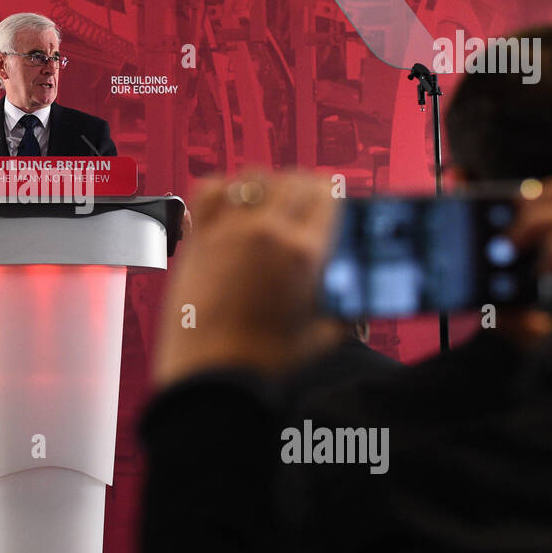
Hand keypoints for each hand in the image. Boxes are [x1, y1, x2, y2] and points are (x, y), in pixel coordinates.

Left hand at [154, 172, 341, 387]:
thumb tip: (353, 286)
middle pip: (293, 180)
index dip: (329, 193)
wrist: (212, 374)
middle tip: (302, 202)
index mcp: (305, 253)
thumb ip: (343, 304)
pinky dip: (222, 189)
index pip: (325, 193)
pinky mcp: (197, 240)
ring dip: (267, 185)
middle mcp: (267, 233)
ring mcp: (228, 232)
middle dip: (302, 187)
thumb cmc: (267, 361)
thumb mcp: (323, 333)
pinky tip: (230, 205)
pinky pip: (209, 190)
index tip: (328, 199)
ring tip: (268, 203)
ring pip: (254, 178)